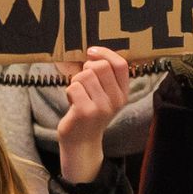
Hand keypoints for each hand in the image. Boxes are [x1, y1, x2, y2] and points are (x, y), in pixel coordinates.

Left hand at [55, 46, 130, 183]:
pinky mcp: (86, 112)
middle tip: (82, 81)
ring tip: (78, 94)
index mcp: (123, 93)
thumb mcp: (104, 95)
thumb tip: (94, 52)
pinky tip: (73, 102)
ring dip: (76, 81)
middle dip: (86, 68)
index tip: (91, 52)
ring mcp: (102, 107)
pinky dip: (69, 91)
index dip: (105, 53)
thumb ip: (105, 76)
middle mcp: (116, 100)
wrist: (81, 142)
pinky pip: (74, 87)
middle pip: (101, 66)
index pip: (121, 64)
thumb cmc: (89, 112)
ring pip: (85, 75)